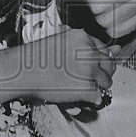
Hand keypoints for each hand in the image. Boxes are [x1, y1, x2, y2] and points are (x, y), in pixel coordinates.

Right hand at [0, 29, 117, 109]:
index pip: (103, 48)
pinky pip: (99, 97)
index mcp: (83, 37)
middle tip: (86, 77)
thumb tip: (113, 49)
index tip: (91, 65)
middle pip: (109, 64)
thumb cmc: (35, 58)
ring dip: (97, 86)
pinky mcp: (88, 89)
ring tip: (79, 86)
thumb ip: (82, 45)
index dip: (98, 59)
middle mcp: (90, 52)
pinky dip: (90, 99)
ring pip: (107, 81)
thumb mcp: (60, 41)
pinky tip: (77, 95)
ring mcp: (91, 71)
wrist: (22, 72)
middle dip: (101, 72)